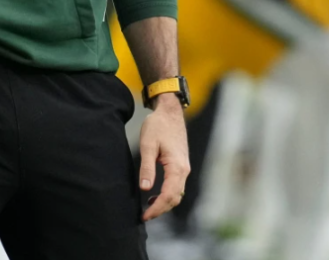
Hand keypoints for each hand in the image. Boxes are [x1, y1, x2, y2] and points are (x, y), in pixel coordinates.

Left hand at [139, 96, 189, 220]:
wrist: (170, 112)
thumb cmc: (158, 126)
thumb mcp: (148, 145)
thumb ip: (147, 167)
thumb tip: (145, 188)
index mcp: (177, 167)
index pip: (169, 195)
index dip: (157, 208)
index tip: (145, 216)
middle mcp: (184, 170)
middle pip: (175, 198)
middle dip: (160, 209)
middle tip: (144, 216)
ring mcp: (184, 168)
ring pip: (177, 193)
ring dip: (164, 203)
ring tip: (148, 209)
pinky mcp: (181, 165)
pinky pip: (176, 186)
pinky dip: (167, 195)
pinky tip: (154, 195)